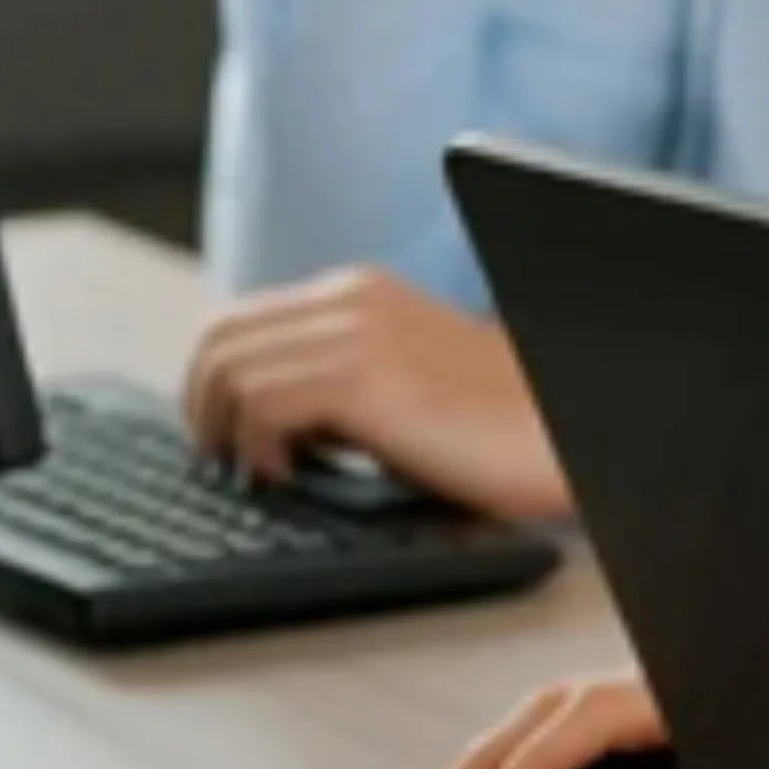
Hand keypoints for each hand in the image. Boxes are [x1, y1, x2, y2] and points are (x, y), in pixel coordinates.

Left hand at [181, 268, 573, 521]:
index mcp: (358, 294)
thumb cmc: (492, 430)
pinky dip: (257, 447)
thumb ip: (332, 382)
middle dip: (204, 409)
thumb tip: (254, 421)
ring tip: (265, 471)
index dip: (210, 386)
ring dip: (228, 431)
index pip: (237, 322)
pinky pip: (262, 404)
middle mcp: (351, 301)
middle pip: (217, 339)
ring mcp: (358, 334)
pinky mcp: (366, 379)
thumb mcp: (397, 386)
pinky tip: (291, 474)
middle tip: (224, 461)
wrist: (563, 434)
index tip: (222, 438)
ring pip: (229, 370)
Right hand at [425, 672, 703, 768]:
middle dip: (483, 766)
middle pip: (552, 707)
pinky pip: (574, 724)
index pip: (583, 719)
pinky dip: (530, 754)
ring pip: (556, 710)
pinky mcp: (653, 713)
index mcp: (672, 697)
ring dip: (497, 758)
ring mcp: (650, 694)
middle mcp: (655, 685)